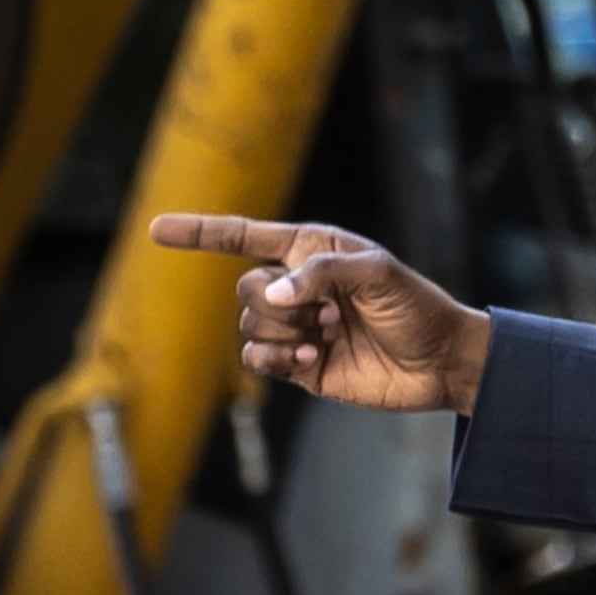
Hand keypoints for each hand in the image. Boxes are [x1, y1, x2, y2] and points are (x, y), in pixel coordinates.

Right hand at [148, 214, 491, 411]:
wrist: (440, 362)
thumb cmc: (417, 307)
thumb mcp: (378, 274)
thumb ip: (321, 273)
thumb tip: (272, 293)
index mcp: (312, 251)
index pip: (244, 236)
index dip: (201, 233)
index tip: (156, 230)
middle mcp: (298, 287)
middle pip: (245, 288)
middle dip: (276, 304)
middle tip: (328, 315)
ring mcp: (297, 327)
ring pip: (248, 325)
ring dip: (282, 333)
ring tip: (327, 337)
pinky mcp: (299, 364)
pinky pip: (256, 358)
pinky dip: (274, 359)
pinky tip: (309, 360)